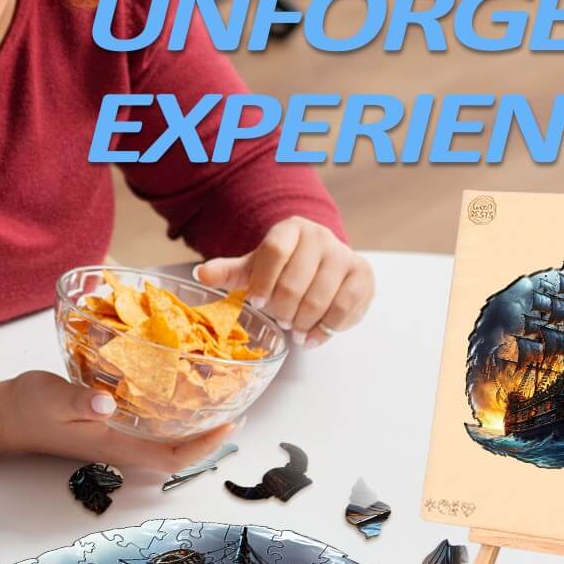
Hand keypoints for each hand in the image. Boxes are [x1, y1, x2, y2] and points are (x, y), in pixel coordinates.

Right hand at [0, 370, 233, 470]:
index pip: (171, 457)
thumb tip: (108, 402)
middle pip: (177, 452)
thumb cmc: (28, 408)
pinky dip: (170, 412)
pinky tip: (176, 390)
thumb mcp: (54, 398)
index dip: (204, 446)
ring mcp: (116, 437)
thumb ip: (82, 399)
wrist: (4, 414)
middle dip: (208, 436)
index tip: (229, 424)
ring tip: (216, 399)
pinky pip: (150, 424)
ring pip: (165, 439)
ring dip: (192, 425)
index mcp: (115, 446)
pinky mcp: (109, 423)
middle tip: (234, 409)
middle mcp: (122, 446)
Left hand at [193, 217, 372, 346]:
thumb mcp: (255, 267)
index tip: (257, 302)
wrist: (321, 261)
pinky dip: (326, 328)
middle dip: (283, 310)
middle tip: (282, 319)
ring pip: (319, 300)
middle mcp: (319, 236)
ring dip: (303, 323)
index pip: (273, 251)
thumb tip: (200, 274)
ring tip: (297, 329)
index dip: (263, 281)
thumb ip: (230, 271)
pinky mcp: (363, 275)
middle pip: (295, 282)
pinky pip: (344, 309)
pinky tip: (315, 333)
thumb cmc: (284, 267)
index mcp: (290, 229)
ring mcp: (344, 254)